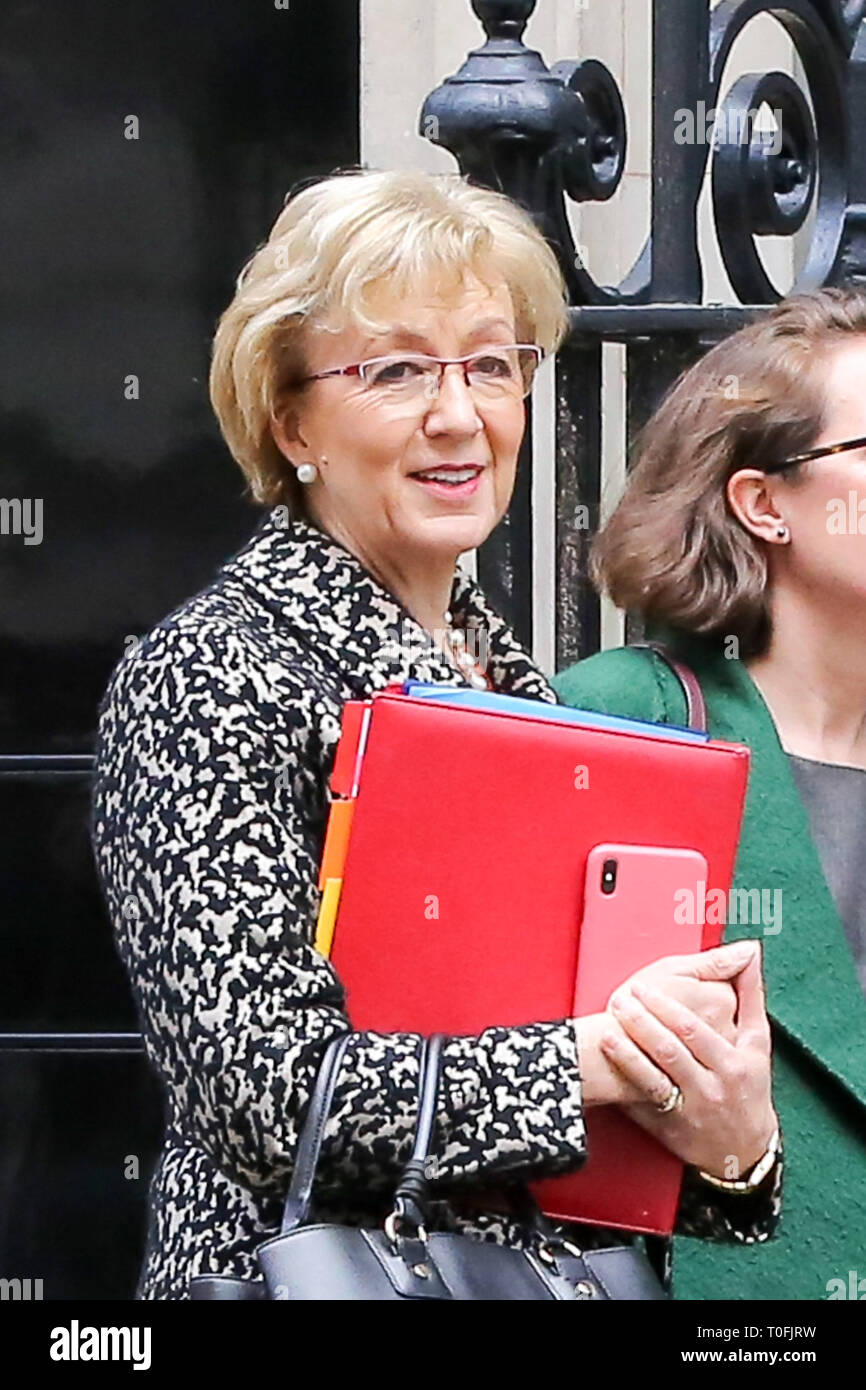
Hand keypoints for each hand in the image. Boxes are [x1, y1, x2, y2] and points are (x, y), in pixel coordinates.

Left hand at [600, 941, 776, 1177]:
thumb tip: (750, 952)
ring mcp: (688, 1110)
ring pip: (652, 1077)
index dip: (665, 1006)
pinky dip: (624, 1082)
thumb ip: (750, 996)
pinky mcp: (668, 1126)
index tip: (642, 986)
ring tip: (605, 1026)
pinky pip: (642, 1101)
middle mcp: (711, 1087)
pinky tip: (608, 1063)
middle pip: (670, 1050)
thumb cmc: (749, 1086)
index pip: (693, 1030)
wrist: (744, 1150)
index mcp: (732, 1063)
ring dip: (626, 1050)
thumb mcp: (756, 1045)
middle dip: (640, 1021)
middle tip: (618, 998)